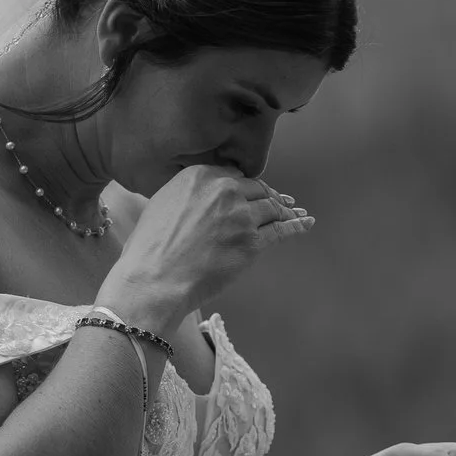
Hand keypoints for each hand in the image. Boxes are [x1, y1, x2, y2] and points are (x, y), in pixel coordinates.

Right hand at [97, 164, 311, 327]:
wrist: (153, 280)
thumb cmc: (150, 249)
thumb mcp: (162, 204)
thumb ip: (188, 194)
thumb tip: (202, 199)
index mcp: (200, 176)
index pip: (233, 175)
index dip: (245, 186)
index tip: (253, 191)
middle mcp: (224, 190)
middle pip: (256, 189)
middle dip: (268, 196)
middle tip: (279, 202)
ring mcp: (241, 216)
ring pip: (270, 207)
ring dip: (285, 210)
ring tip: (295, 212)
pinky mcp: (252, 242)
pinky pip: (281, 230)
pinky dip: (296, 225)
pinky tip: (306, 222)